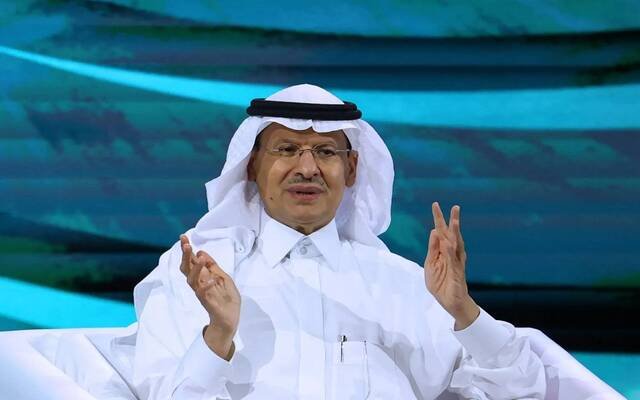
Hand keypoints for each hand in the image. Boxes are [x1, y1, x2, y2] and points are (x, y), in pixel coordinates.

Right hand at [180, 235, 240, 359]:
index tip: (183, 237)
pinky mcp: (207, 302)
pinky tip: (211, 279)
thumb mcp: (223, 278)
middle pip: (187, 268)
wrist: (230, 319)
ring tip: (200, 257)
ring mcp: (202, 293)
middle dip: (185, 256)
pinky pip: (202, 293)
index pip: (192, 261)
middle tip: (185, 244)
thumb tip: (201, 252)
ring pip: (192, 279)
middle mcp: (199, 284)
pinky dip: (206, 285)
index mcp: (203, 277)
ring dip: (195, 268)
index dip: (187, 250)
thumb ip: (213, 267)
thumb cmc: (227, 299)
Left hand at [424, 202, 478, 329]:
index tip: (436, 204)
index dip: (438, 219)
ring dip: (456, 233)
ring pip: (457, 245)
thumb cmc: (440, 283)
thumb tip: (434, 232)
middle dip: (453, 221)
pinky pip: (453, 261)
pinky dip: (450, 252)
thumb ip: (432, 249)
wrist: (449, 302)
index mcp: (444, 250)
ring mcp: (456, 263)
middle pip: (452, 235)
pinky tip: (448, 243)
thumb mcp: (431, 264)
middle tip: (456, 207)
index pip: (441, 231)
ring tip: (455, 220)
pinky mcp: (457, 274)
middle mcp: (452, 254)